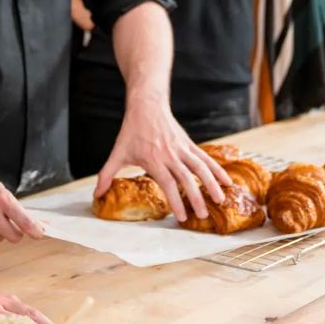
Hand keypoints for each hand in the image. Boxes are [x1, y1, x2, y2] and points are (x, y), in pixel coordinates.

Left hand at [95, 94, 231, 221]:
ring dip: (212, 184)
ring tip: (221, 200)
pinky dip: (217, 169)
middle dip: (196, 198)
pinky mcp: (189, 143)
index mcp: (153, 160)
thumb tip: (97, 194)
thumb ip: (107, 175)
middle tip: (203, 215)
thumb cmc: (131, 131)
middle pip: (187, 178)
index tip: (182, 217)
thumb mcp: (117, 153)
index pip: (168, 184)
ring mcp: (182, 148)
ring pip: (201, 167)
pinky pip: (205, 158)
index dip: (176, 201)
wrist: (147, 106)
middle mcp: (170, 155)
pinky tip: (227, 181)